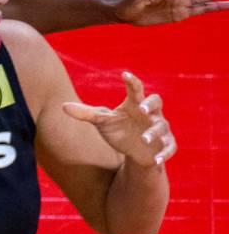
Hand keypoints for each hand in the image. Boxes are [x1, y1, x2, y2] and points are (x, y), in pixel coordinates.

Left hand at [62, 72, 176, 166]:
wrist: (135, 152)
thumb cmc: (119, 131)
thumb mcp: (102, 123)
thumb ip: (85, 114)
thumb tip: (63, 106)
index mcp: (134, 104)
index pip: (135, 89)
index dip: (131, 81)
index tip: (124, 74)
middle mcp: (150, 114)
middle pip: (156, 101)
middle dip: (150, 104)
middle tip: (140, 108)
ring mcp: (160, 129)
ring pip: (162, 126)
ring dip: (154, 133)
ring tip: (144, 139)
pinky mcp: (166, 145)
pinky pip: (170, 147)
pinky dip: (165, 153)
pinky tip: (156, 159)